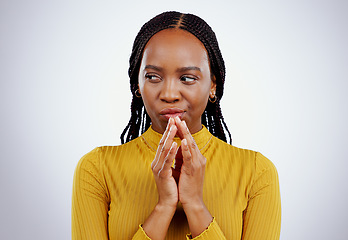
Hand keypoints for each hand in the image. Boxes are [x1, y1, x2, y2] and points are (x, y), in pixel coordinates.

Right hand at [151, 117, 178, 208]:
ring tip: (174, 127)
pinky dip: (170, 152)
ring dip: (170, 137)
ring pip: (164, 150)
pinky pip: (167, 161)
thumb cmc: (172, 186)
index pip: (164, 143)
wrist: (169, 202)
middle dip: (168, 130)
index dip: (169, 132)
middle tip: (173, 119)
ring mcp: (158, 168)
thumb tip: (177, 146)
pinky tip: (175, 144)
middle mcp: (156, 162)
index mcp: (159, 161)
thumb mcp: (172, 168)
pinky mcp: (162, 175)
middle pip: (162, 143)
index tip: (174, 121)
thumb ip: (173, 158)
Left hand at [173, 116, 212, 237]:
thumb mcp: (184, 169)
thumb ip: (182, 158)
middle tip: (177, 117)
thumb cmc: (187, 186)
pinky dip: (186, 148)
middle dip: (183, 128)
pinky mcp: (193, 170)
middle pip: (190, 139)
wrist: (192, 201)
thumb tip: (176, 148)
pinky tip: (183, 140)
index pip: (189, 141)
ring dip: (184, 133)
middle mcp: (199, 158)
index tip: (177, 121)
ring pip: (190, 145)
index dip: (183, 130)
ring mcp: (197, 163)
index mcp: (196, 158)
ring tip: (180, 123)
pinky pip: (189, 157)